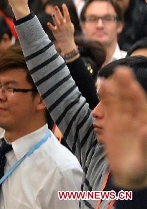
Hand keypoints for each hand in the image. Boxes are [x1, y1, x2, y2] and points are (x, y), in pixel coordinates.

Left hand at [47, 4, 76, 54]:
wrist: (67, 42)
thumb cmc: (69, 33)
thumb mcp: (70, 26)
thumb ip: (68, 21)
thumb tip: (65, 14)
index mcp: (68, 23)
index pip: (67, 15)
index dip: (65, 10)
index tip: (63, 4)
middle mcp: (64, 25)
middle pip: (61, 17)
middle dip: (58, 12)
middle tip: (55, 7)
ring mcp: (60, 28)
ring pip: (57, 22)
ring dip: (54, 18)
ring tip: (52, 13)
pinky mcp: (55, 32)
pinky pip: (52, 28)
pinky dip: (50, 26)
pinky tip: (48, 23)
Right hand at [100, 66, 146, 188]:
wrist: (129, 175)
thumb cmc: (142, 168)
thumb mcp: (145, 156)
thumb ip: (146, 142)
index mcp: (145, 123)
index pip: (141, 105)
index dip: (136, 93)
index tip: (130, 82)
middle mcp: (136, 118)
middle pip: (130, 99)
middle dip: (126, 85)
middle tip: (120, 70)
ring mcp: (123, 119)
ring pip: (119, 100)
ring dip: (114, 88)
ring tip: (107, 77)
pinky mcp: (112, 123)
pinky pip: (109, 107)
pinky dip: (106, 97)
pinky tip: (103, 86)